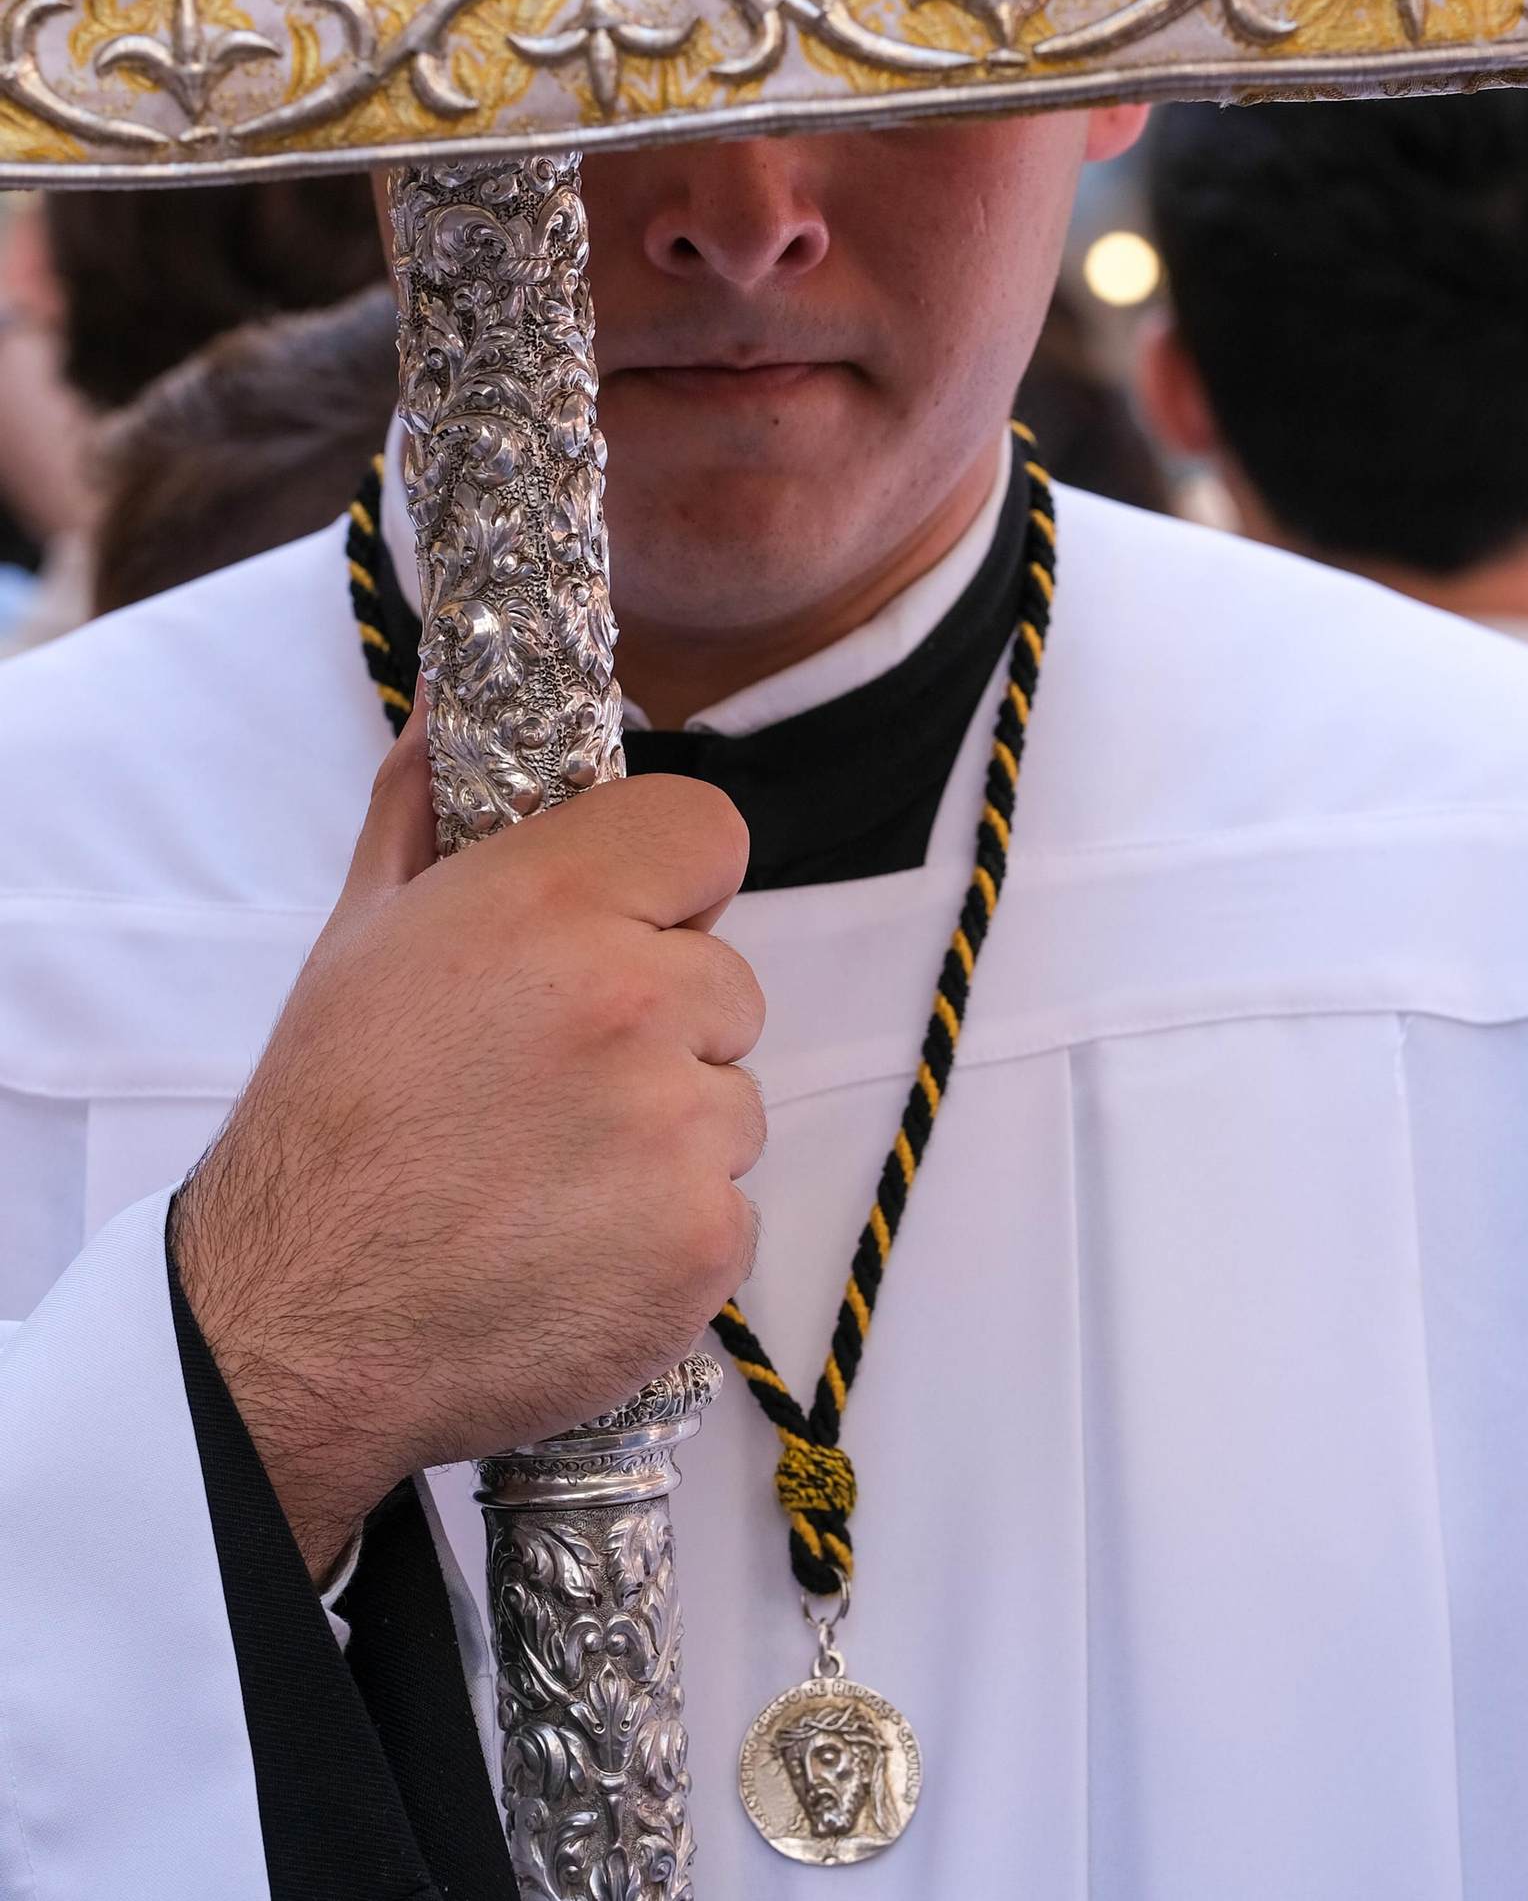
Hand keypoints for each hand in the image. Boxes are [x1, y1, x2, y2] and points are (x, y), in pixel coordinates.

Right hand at [171, 704, 764, 1578]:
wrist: (296, 1319)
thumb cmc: (327, 1119)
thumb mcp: (360, 937)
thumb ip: (423, 807)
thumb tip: (448, 705)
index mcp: (549, 905)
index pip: (708, 833)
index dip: (672, 886)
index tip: (632, 932)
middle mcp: (630, 1003)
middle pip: (728, 985)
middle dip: (664, 1029)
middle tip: (549, 1086)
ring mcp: (676, 1129)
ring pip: (733, 1104)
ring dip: (668, 1137)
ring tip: (547, 1176)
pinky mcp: (705, 1243)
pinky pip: (732, 1210)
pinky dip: (672, 1235)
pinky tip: (573, 1248)